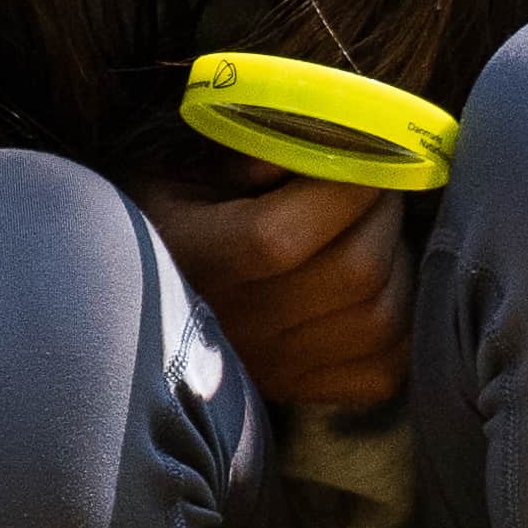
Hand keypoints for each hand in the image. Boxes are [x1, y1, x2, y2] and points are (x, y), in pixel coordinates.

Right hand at [135, 170, 412, 412]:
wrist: (126, 302)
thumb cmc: (160, 218)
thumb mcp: (176, 168)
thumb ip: (246, 150)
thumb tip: (329, 137)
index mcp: (193, 260)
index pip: (283, 236)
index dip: (343, 187)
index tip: (361, 148)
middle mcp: (234, 325)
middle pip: (354, 273)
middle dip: (383, 212)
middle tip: (376, 182)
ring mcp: (272, 367)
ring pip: (381, 320)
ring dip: (400, 264)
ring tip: (377, 231)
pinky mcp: (299, 390)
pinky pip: (383, 371)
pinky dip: (401, 326)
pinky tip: (379, 287)